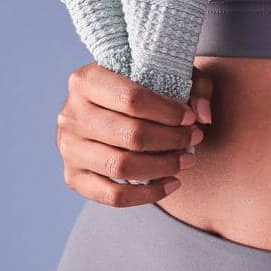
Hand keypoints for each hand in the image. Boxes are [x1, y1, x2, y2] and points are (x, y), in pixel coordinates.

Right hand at [55, 61, 211, 205]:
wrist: (103, 108)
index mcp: (85, 80)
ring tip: (187, 160)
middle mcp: (70, 115)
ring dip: (163, 166)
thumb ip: (195, 87)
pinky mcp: (72, 177)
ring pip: (122, 166)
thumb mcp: (168, 74)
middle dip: (171, 140)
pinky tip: (173, 184)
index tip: (190, 118)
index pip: (132, 99)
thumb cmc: (140, 88)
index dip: (168, 112)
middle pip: (130, 134)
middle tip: (194, 139)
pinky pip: (112, 195)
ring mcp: (68, 148)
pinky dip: (148, 194)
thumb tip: (202, 116)